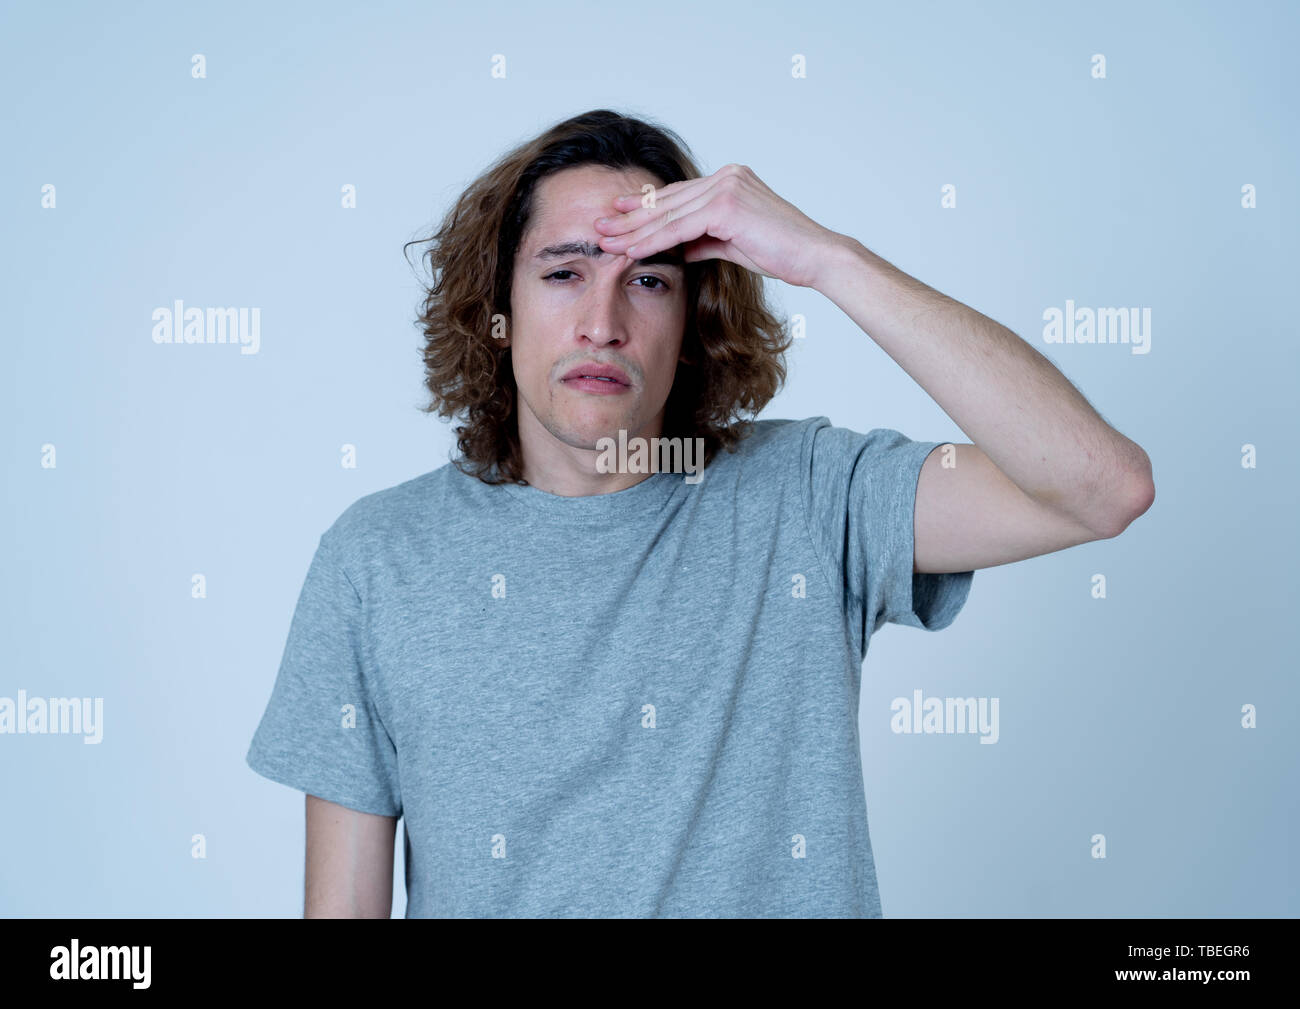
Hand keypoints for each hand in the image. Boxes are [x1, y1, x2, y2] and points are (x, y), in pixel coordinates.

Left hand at [593, 164, 843, 288]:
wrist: (814, 256)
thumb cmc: (782, 252)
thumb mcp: (734, 244)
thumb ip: (706, 240)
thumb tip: (683, 249)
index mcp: (729, 180)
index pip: (677, 195)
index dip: (644, 207)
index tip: (617, 215)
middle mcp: (726, 176)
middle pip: (667, 202)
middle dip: (629, 218)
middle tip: (598, 228)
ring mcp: (726, 187)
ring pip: (667, 215)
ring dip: (633, 231)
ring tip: (604, 241)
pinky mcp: (727, 205)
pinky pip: (680, 228)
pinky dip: (653, 241)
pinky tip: (631, 250)